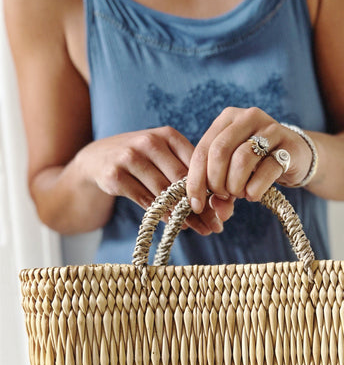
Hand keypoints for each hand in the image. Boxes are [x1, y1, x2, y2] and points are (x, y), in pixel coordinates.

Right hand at [77, 125, 231, 233]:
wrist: (97, 159)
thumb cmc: (143, 161)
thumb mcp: (165, 158)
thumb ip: (190, 174)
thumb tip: (224, 205)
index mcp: (168, 135)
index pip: (197, 164)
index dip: (212, 188)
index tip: (225, 208)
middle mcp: (150, 142)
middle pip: (182, 181)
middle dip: (201, 206)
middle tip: (216, 225)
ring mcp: (130, 157)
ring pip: (165, 193)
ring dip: (184, 215)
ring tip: (200, 229)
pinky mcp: (116, 176)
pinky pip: (146, 201)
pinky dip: (163, 215)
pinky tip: (176, 224)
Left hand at [185, 107, 312, 214]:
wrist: (297, 156)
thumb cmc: (258, 164)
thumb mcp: (233, 173)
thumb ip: (220, 191)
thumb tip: (218, 212)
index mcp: (227, 119)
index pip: (203, 149)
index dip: (196, 180)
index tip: (195, 203)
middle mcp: (248, 117)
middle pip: (219, 151)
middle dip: (216, 182)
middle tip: (223, 196)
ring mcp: (271, 129)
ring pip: (242, 159)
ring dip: (236, 185)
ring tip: (240, 194)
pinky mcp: (289, 147)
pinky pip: (266, 170)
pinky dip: (255, 188)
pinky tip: (253, 195)